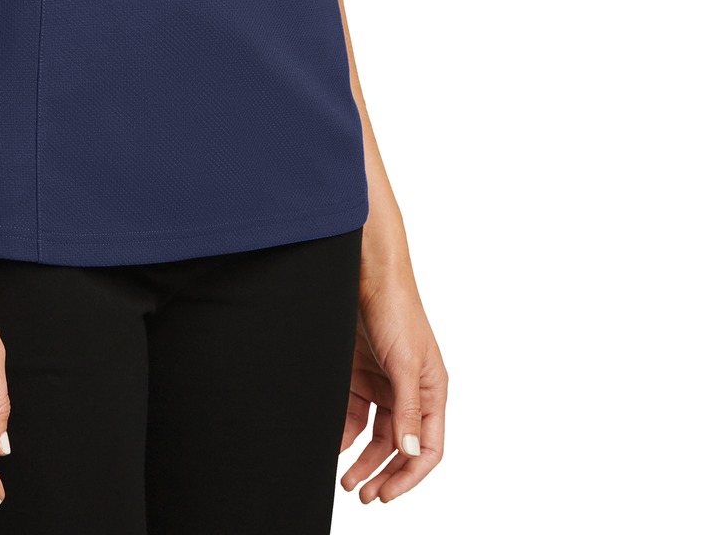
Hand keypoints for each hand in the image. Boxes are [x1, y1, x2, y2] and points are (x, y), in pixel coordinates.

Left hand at [339, 262, 447, 503]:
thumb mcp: (405, 364)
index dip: (410, 474)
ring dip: (363, 460)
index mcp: (432, 392)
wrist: (367, 273)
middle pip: (400, 446)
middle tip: (363, 495)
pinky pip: (355, 414)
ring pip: (376, 435)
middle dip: (383, 473)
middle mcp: (410, 392)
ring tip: (347, 480)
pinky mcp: (360, 374)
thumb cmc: (397, 311)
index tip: (388, 493)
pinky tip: (336, 445)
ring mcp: (384, 384)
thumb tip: (410, 451)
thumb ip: (408, 409)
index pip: (428, 447)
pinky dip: (347, 433)